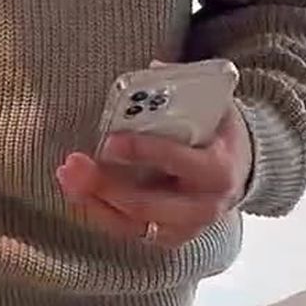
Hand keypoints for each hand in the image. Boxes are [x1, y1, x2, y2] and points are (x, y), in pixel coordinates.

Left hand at [56, 107, 252, 247]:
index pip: (180, 164)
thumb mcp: (213, 104)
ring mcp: (185, 227)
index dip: (144, 152)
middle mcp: (203, 206)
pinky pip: (126, 230)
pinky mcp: (167, 236)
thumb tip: (153, 69)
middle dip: (106, 185)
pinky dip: (98, 211)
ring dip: (94, 200)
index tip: (110, 141)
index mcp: (218, 170)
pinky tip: (75, 190)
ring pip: (132, 223)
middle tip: (74, 164)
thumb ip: (185, 89)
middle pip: (148, 203)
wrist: (238, 167)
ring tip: (66, 175)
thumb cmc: (216, 131)